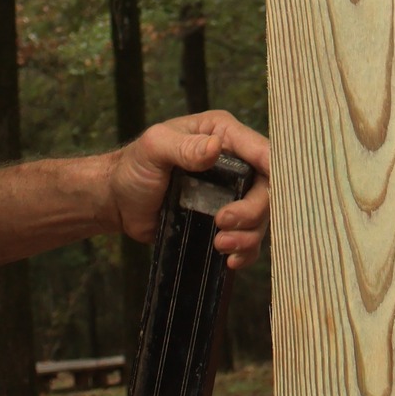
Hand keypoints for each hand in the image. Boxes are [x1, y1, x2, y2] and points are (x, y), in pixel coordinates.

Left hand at [106, 110, 271, 268]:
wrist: (119, 202)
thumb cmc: (134, 167)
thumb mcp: (154, 148)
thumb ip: (184, 147)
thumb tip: (215, 147)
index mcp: (224, 136)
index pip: (263, 150)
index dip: (275, 171)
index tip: (271, 195)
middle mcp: (236, 163)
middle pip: (268, 190)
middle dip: (252, 211)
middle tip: (223, 223)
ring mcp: (232, 195)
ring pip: (262, 218)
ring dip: (248, 236)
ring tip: (220, 245)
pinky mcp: (226, 222)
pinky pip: (249, 239)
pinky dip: (245, 251)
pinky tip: (230, 259)